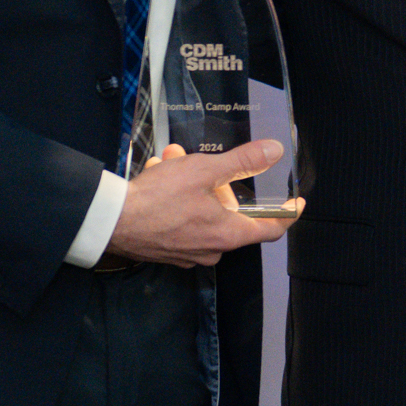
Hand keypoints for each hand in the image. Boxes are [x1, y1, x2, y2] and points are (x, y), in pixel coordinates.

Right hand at [106, 140, 294, 266]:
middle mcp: (211, 250)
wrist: (110, 221)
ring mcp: (188, 252)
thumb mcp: (203, 171)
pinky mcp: (167, 250)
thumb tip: (274, 152)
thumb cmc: (158, 199)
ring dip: (191, 184)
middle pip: (230, 213)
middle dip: (217, 182)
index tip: (296, 202)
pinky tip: (158, 174)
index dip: (287, 214)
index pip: (271, 229)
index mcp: (227, 235)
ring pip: (202, 212)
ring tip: (171, 160)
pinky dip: (175, 198)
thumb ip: (242, 162)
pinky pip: (182, 220)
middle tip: (199, 160)